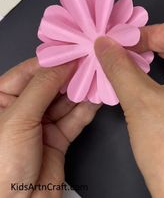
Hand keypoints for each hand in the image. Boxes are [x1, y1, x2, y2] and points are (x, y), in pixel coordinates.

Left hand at [0, 58, 99, 197]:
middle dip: (72, 76)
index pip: (31, 71)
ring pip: (66, 101)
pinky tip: (98, 99)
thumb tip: (63, 64)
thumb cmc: (0, 165)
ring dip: (82, 92)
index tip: (75, 51)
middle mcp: (24, 108)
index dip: (54, 61)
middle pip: (52, 85)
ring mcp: (43, 123)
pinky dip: (87, 109)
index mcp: (3, 98)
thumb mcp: (18, 118)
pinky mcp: (59, 136)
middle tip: (92, 63)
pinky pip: (75, 118)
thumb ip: (42, 88)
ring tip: (99, 78)